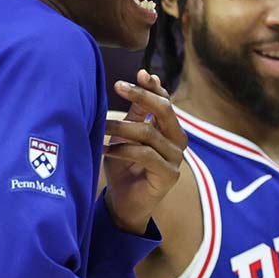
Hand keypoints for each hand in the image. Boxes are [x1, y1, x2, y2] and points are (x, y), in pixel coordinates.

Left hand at [103, 70, 188, 233]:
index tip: (139, 73)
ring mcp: (176, 159)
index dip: (153, 86)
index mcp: (170, 129)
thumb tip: (138, 79)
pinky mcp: (168, 175)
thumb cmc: (124, 167)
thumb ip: (135, 113)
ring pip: (149, 132)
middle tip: (117, 85)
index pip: (166, 101)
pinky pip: (145, 154)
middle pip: (164, 110)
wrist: (124, 204)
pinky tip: (107, 148)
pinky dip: (123, 149)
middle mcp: (178, 141)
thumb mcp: (126, 135)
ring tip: (100, 125)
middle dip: (141, 95)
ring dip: (121, 126)